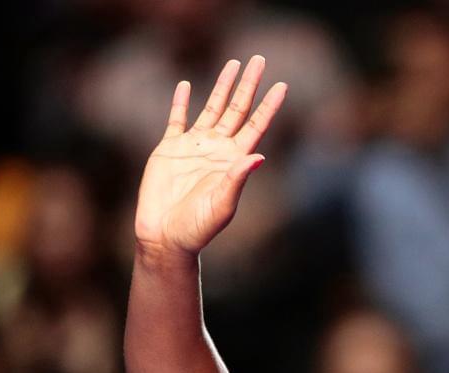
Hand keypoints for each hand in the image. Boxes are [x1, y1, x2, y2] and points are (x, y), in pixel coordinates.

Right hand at [134, 56, 286, 257]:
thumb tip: (259, 156)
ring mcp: (194, 147)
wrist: (166, 237)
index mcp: (234, 161)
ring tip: (233, 63)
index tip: (282, 84)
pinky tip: (185, 85)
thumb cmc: (198, 228)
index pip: (256, 126)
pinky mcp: (169, 149)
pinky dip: (180, 102)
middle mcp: (217, 149)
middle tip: (259, 59)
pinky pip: (176, 119)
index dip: (269, 105)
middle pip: (237, 109)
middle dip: (249, 84)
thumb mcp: (222, 205)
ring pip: (212, 108)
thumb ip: (238, 179)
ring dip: (222, 86)